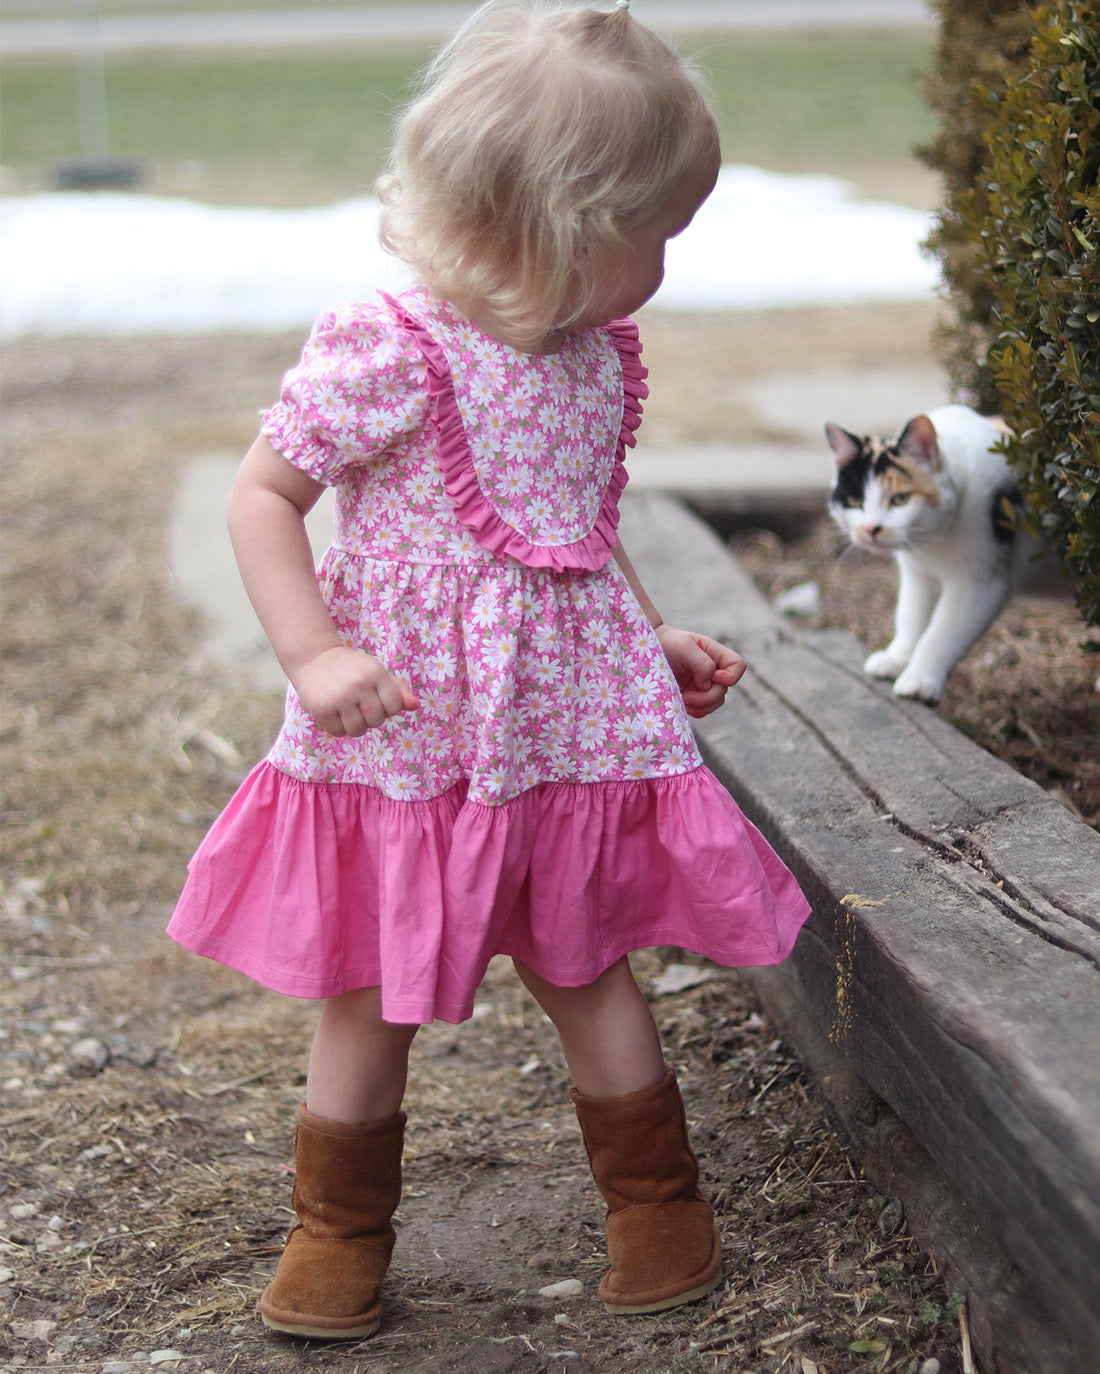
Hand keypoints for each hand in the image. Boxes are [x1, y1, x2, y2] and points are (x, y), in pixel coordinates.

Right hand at [292, 646, 418, 736]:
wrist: (314, 658)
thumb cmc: (352, 669)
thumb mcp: (376, 673)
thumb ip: (398, 690)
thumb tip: (415, 706)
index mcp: (376, 673)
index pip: (395, 707)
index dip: (388, 708)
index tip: (377, 700)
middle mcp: (359, 684)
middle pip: (377, 720)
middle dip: (371, 718)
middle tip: (359, 705)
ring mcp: (339, 697)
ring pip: (357, 730)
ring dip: (355, 726)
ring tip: (348, 711)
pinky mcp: (322, 708)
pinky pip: (338, 732)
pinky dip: (338, 727)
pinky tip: (334, 712)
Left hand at [655, 626, 746, 718]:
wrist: (645, 653)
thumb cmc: (666, 644)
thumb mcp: (684, 647)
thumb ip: (702, 663)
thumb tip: (707, 684)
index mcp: (716, 655)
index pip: (738, 667)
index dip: (730, 677)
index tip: (712, 677)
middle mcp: (713, 671)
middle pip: (724, 691)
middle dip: (706, 697)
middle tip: (686, 696)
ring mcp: (703, 686)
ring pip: (715, 704)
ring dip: (700, 706)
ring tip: (682, 700)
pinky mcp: (692, 697)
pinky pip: (702, 711)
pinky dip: (694, 711)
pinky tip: (680, 703)